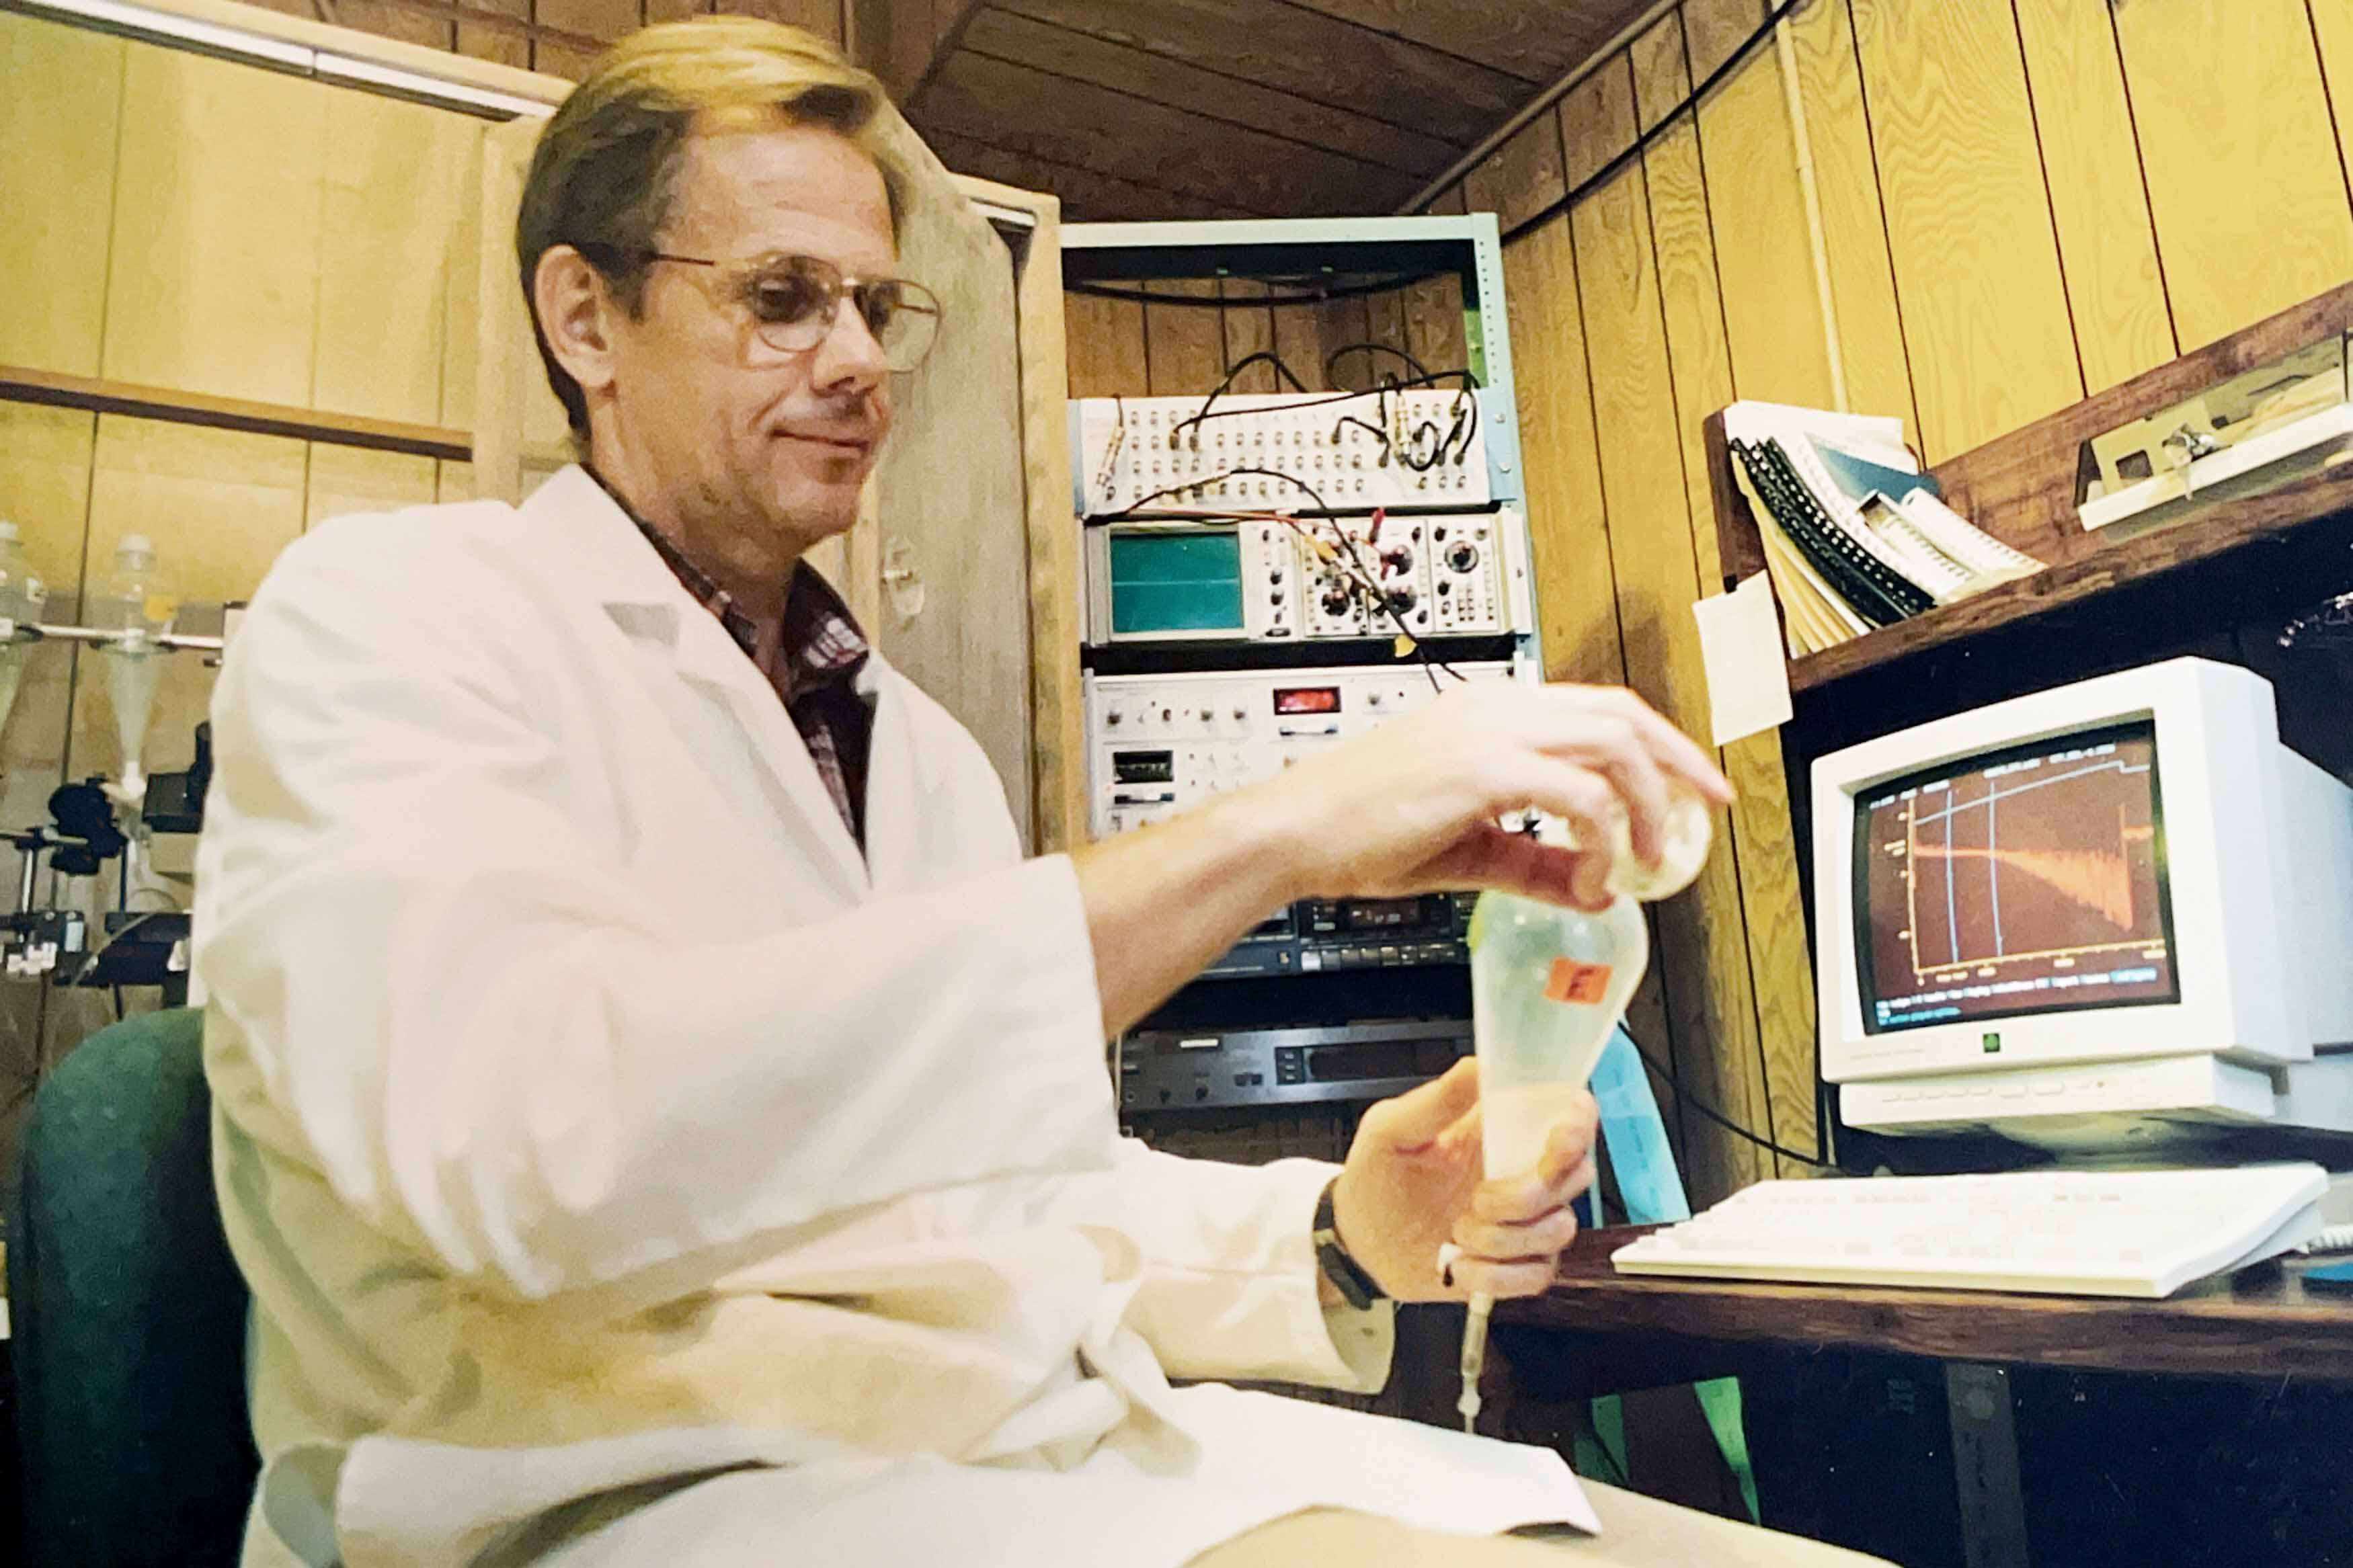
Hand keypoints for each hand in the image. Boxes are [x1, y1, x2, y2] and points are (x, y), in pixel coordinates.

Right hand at [1247, 682, 1730, 910]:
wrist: (1290, 831)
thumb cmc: (1352, 831)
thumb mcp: (1464, 849)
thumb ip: (1533, 862)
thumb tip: (1592, 888)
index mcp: (1486, 712)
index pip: (1595, 709)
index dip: (1654, 745)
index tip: (1685, 787)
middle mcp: (1494, 708)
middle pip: (1621, 712)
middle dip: (1677, 761)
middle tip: (1704, 810)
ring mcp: (1487, 731)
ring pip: (1611, 741)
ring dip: (1644, 800)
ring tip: (1645, 854)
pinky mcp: (1480, 767)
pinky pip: (1576, 793)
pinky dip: (1599, 836)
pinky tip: (1588, 874)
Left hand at [1330, 1058, 1599, 1302]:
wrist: (1359, 1240)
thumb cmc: (1376, 1176)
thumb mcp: (1391, 1129)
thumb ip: (1437, 1100)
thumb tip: (1480, 1067)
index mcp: (1501, 1131)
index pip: (1569, 1115)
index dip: (1577, 1125)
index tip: (1558, 1141)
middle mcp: (1522, 1172)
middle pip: (1575, 1176)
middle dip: (1529, 1194)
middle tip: (1478, 1199)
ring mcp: (1525, 1222)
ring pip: (1558, 1230)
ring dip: (1503, 1238)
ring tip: (1457, 1233)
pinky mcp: (1516, 1266)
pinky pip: (1536, 1275)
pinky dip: (1495, 1275)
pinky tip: (1459, 1265)